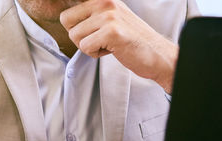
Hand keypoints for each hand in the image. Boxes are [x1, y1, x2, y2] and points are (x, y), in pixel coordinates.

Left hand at [60, 0, 178, 92]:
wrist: (157, 54)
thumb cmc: (130, 38)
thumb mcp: (110, 17)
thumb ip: (90, 13)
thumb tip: (64, 16)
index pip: (69, 4)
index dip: (72, 22)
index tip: (86, 28)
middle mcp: (105, 2)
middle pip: (66, 20)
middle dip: (79, 35)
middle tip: (99, 38)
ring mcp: (109, 16)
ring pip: (74, 36)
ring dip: (89, 46)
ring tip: (108, 43)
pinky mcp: (112, 32)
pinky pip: (85, 47)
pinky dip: (96, 54)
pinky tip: (112, 49)